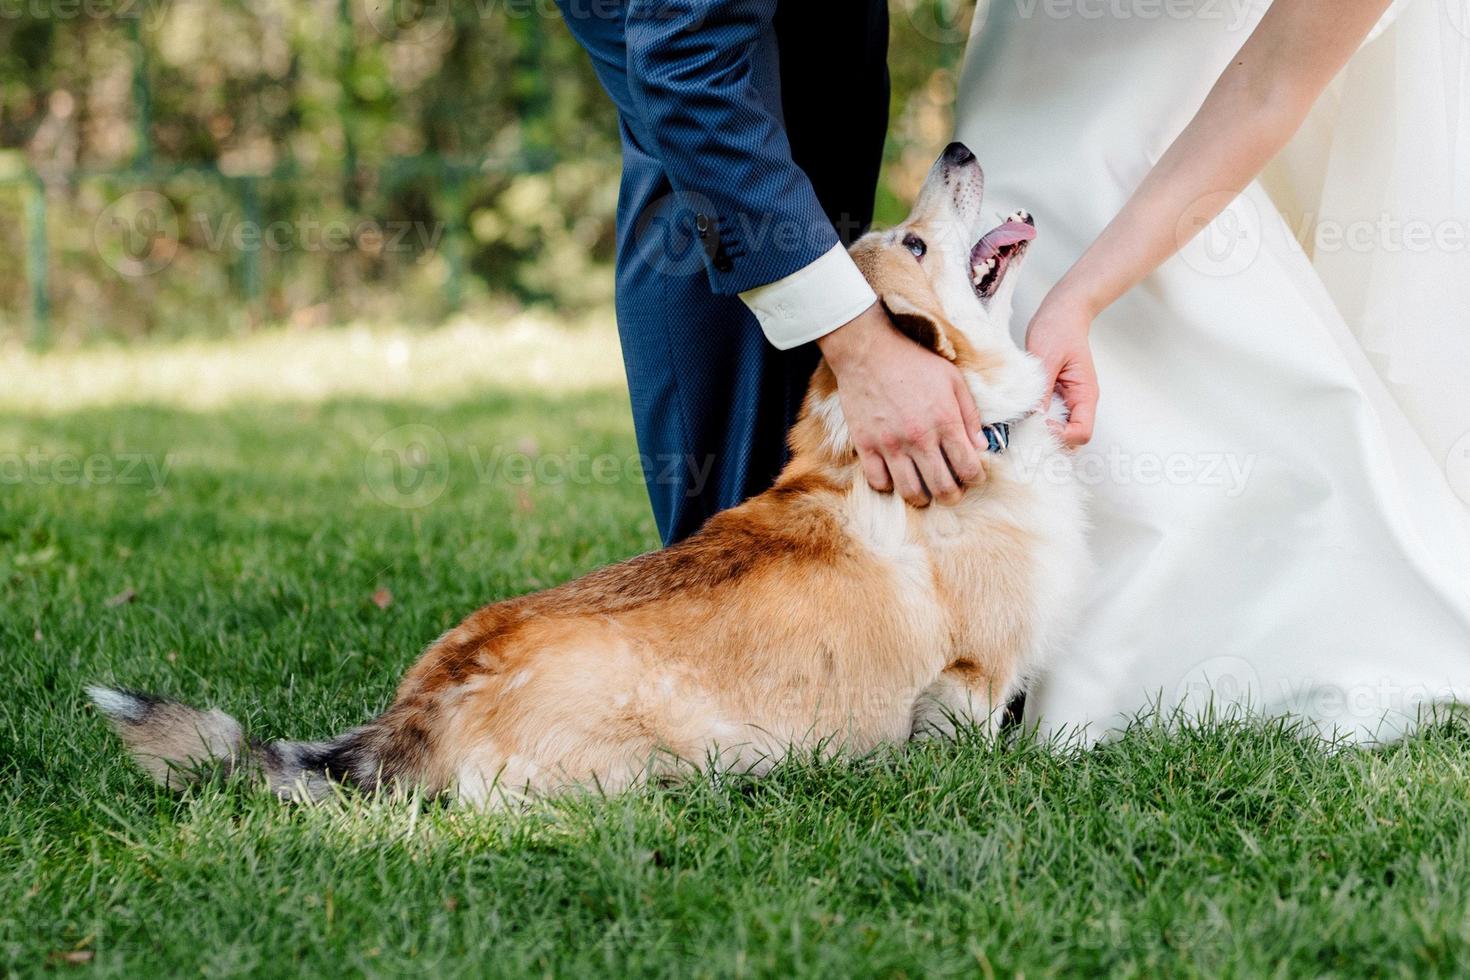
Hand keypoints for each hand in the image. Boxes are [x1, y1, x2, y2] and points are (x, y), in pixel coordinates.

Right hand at [817, 302, 983, 506]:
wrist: (868, 352)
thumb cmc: (913, 363)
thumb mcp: (953, 380)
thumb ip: (970, 414)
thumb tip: (982, 446)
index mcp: (945, 421)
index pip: (969, 468)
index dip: (976, 478)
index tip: (973, 476)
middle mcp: (919, 438)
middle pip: (943, 488)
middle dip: (953, 495)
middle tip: (952, 490)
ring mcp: (890, 444)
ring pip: (911, 492)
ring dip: (923, 497)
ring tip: (925, 491)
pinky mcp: (866, 445)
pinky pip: (878, 481)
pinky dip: (889, 485)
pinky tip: (895, 475)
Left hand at [1025, 292, 1099, 446]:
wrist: (1061, 313)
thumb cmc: (1058, 329)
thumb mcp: (1046, 359)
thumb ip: (1042, 390)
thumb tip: (1033, 418)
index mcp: (1084, 395)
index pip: (1081, 433)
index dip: (1060, 436)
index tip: (1038, 425)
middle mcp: (1078, 403)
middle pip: (1071, 440)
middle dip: (1050, 440)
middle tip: (1024, 431)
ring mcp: (1066, 402)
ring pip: (1058, 433)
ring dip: (1041, 433)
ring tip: (1020, 424)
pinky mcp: (1054, 398)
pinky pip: (1047, 419)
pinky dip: (1034, 422)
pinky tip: (1020, 414)